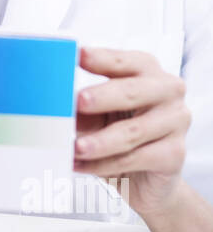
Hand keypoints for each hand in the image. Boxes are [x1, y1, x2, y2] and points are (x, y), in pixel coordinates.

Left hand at [73, 46, 190, 220]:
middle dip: (102, 97)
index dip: (101, 59)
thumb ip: (83, 106)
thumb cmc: (120, 134)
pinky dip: (103, 164)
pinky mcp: (175, 153)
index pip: (124, 62)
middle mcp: (168, 91)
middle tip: (78, 101)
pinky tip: (80, 166)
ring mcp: (176, 121)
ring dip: (99, 142)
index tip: (78, 55)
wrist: (147, 177)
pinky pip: (134, 158)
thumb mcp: (99, 115)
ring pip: (132, 131)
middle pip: (132, 91)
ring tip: (75, 148)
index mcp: (148, 72)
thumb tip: (56, 105)